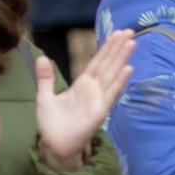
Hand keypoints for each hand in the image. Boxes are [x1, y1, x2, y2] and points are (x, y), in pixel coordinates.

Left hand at [33, 29, 132, 171]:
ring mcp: (98, 100)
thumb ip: (46, 77)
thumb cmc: (51, 124)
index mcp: (83, 85)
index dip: (107, 47)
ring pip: (112, 75)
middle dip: (118, 47)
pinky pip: (111, 94)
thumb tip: (42, 57)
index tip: (117, 33)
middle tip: (130, 30)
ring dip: (122, 59)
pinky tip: (128, 69)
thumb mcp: (45, 96)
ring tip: (132, 43)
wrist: (53, 145)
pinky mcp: (99, 112)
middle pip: (108, 64)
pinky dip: (119, 82)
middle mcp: (93, 90)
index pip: (97, 62)